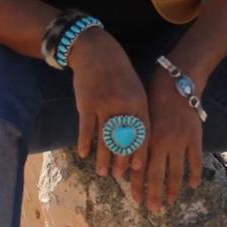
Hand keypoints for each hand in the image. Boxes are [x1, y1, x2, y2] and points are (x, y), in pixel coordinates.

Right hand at [68, 31, 149, 180]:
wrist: (96, 51)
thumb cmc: (118, 72)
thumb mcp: (135, 88)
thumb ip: (137, 111)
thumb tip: (137, 138)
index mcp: (139, 101)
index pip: (142, 132)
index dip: (140, 152)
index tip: (137, 168)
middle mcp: (123, 105)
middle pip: (124, 139)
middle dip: (122, 160)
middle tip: (120, 175)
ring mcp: (104, 104)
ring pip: (105, 138)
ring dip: (104, 157)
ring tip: (103, 172)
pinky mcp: (86, 103)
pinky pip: (86, 129)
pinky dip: (85, 143)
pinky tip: (84, 154)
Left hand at [139, 68, 206, 212]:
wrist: (176, 84)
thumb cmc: (153, 100)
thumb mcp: (140, 119)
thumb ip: (136, 141)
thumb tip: (128, 163)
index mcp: (146, 138)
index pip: (140, 168)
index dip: (138, 185)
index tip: (136, 200)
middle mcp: (162, 143)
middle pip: (157, 175)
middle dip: (153, 194)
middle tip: (153, 210)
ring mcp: (180, 141)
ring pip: (176, 171)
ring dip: (172, 189)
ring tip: (170, 202)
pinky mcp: (195, 137)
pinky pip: (195, 160)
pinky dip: (195, 174)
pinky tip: (193, 186)